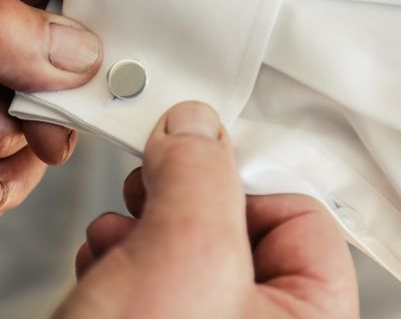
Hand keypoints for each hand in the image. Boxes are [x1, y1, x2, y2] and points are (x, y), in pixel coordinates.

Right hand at [56, 102, 358, 317]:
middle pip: (233, 225)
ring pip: (182, 245)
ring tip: (117, 233)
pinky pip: (149, 273)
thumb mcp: (185, 258)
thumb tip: (195, 127)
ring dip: (143, 224)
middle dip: (182, 199)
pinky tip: (103, 260)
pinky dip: (122, 253)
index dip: (242, 178)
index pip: (298, 217)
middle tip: (153, 184)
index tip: (194, 154)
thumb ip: (200, 177)